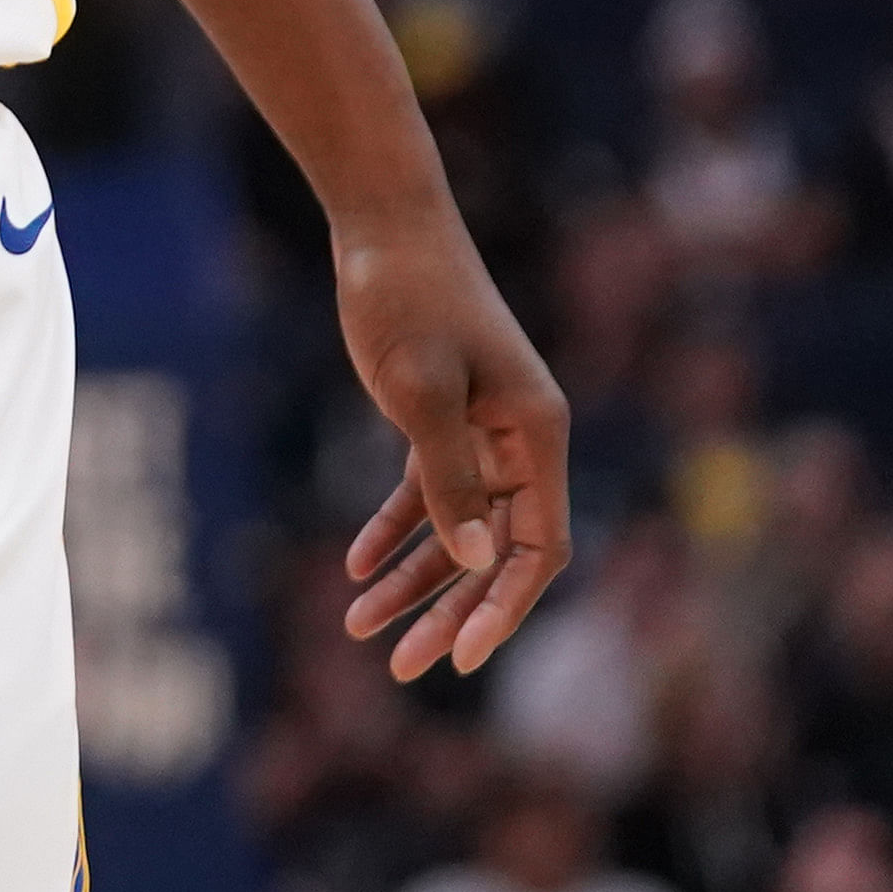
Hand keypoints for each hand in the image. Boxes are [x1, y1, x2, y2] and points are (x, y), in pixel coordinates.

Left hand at [332, 207, 571, 680]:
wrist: (381, 225)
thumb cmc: (407, 296)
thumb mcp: (420, 389)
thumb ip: (449, 477)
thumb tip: (476, 564)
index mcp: (538, 436)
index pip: (538, 550)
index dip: (504, 609)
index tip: (460, 658)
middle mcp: (522, 441)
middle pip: (495, 553)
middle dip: (449, 612)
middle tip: (397, 667)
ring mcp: (483, 431)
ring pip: (456, 530)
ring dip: (412, 581)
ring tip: (356, 629)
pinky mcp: (439, 418)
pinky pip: (424, 494)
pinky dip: (393, 531)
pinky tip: (354, 568)